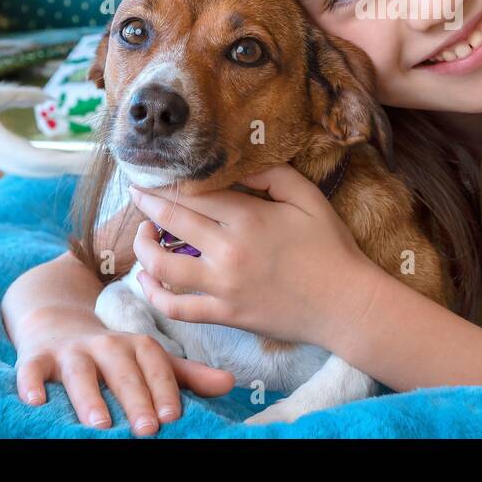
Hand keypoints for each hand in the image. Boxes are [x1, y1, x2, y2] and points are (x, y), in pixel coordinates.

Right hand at [14, 307, 235, 434]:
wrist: (57, 322)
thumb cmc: (112, 354)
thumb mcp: (147, 359)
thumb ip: (186, 375)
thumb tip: (230, 384)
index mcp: (134, 345)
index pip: (154, 363)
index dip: (164, 387)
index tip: (173, 415)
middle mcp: (104, 344)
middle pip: (122, 370)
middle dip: (135, 398)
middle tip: (147, 429)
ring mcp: (69, 351)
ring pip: (79, 371)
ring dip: (89, 396)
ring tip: (100, 424)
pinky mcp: (36, 357)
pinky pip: (31, 368)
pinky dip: (30, 382)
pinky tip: (34, 401)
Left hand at [129, 164, 378, 350]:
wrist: (346, 304)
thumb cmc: (330, 247)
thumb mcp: (308, 198)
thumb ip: (273, 175)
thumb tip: (239, 165)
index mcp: (250, 218)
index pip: (195, 194)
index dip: (170, 182)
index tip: (155, 173)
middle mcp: (229, 251)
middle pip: (173, 220)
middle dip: (148, 202)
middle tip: (136, 191)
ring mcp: (224, 286)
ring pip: (163, 267)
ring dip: (143, 247)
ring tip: (142, 234)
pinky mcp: (225, 315)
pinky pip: (176, 308)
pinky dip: (154, 294)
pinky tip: (148, 280)